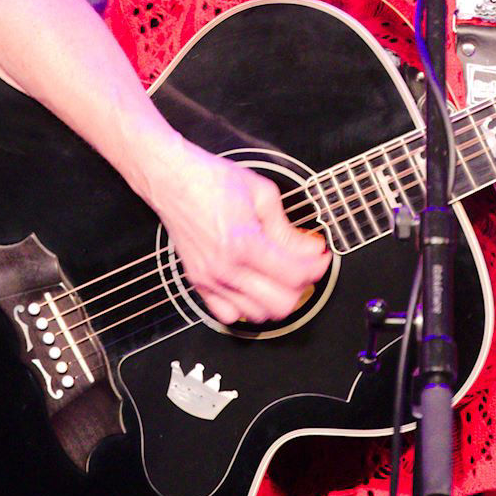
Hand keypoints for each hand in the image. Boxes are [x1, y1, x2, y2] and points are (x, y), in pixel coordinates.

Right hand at [144, 141, 330, 324]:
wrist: (173, 180)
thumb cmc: (211, 181)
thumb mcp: (261, 194)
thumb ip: (287, 228)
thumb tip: (309, 248)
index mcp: (244, 243)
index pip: (294, 274)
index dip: (317, 267)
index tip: (322, 256)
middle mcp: (225, 268)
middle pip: (280, 303)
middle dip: (302, 285)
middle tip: (307, 266)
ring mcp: (210, 280)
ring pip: (257, 315)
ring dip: (277, 299)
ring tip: (283, 276)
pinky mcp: (198, 284)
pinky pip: (229, 315)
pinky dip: (247, 308)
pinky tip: (255, 287)